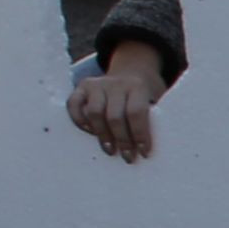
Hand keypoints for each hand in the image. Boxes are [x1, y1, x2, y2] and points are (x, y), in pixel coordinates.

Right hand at [69, 47, 164, 162]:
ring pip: (94, 112)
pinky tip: (90, 132)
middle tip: (127, 157)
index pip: (136, 113)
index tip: (143, 152)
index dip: (140, 135)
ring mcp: (97, 84)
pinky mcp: (83, 86)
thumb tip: (146, 148)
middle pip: (114, 116)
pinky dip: (79, 120)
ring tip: (110, 149)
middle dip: (122, 140)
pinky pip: (73, 104)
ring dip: (102, 135)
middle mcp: (115, 83)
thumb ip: (151, 117)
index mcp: (137, 86)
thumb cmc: (145, 94)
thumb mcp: (155, 99)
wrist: (133, 70)